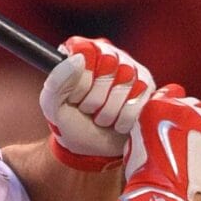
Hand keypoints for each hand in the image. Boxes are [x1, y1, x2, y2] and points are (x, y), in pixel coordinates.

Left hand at [39, 35, 155, 170]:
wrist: (93, 149)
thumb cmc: (71, 123)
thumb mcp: (53, 107)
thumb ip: (56, 83)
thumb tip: (78, 59)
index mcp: (81, 52)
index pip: (85, 51)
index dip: (81, 81)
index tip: (75, 98)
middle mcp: (108, 53)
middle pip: (108, 64)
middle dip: (95, 98)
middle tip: (89, 110)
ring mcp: (131, 67)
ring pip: (125, 81)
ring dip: (109, 111)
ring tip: (102, 118)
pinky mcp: (147, 86)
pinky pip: (139, 98)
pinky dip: (124, 119)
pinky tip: (118, 123)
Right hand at [116, 83, 200, 200]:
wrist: (163, 197)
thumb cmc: (145, 176)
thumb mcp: (135, 143)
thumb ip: (149, 125)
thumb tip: (159, 126)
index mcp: (159, 104)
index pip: (173, 93)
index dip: (174, 111)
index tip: (173, 125)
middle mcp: (184, 106)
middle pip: (195, 106)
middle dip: (192, 123)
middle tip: (187, 146)